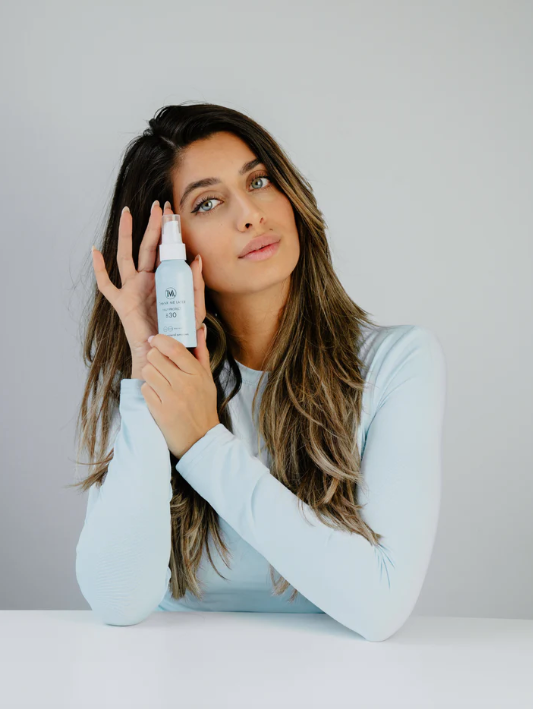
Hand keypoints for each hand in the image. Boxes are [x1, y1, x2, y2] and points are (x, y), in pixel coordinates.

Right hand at [91, 200, 206, 374]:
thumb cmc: (179, 332)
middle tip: (158, 204)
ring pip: (126, 256)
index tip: (173, 212)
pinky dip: (99, 269)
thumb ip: (196, 284)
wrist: (163, 353)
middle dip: (153, 225)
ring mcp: (132, 289)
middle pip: (147, 246)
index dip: (168, 232)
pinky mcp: (121, 302)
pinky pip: (106, 284)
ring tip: (128, 213)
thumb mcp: (195, 307)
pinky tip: (95, 251)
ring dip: (127, 234)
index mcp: (164, 280)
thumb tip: (195, 258)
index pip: (166, 250)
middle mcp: (146, 280)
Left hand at [140, 331, 219, 459]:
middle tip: (158, 364)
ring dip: (150, 374)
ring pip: (147, 371)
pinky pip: (145, 390)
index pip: (174, 348)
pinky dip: (148, 391)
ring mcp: (171, 399)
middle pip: (155, 357)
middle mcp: (184, 385)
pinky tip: (158, 395)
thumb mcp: (207, 379)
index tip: (155, 339)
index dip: (160, 340)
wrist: (201, 439)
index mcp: (197, 374)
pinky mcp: (159, 411)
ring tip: (159, 381)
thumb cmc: (204, 406)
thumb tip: (199, 328)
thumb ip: (201, 352)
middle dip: (154, 358)